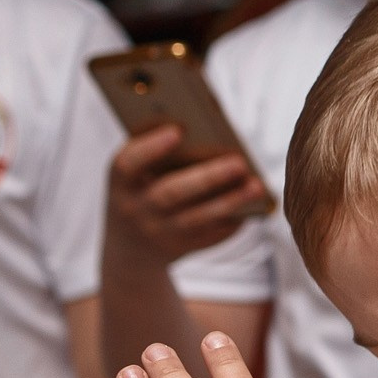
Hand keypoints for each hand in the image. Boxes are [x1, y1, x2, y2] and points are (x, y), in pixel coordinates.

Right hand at [107, 128, 268, 266]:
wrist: (130, 250)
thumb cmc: (142, 192)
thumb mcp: (137, 175)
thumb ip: (160, 153)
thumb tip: (210, 127)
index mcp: (120, 184)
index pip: (126, 164)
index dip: (150, 148)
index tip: (178, 130)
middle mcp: (134, 210)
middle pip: (170, 193)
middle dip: (207, 177)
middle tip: (240, 162)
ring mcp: (157, 233)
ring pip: (196, 218)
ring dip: (230, 202)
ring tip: (257, 186)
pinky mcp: (180, 249)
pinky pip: (211, 235)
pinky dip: (233, 220)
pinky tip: (254, 207)